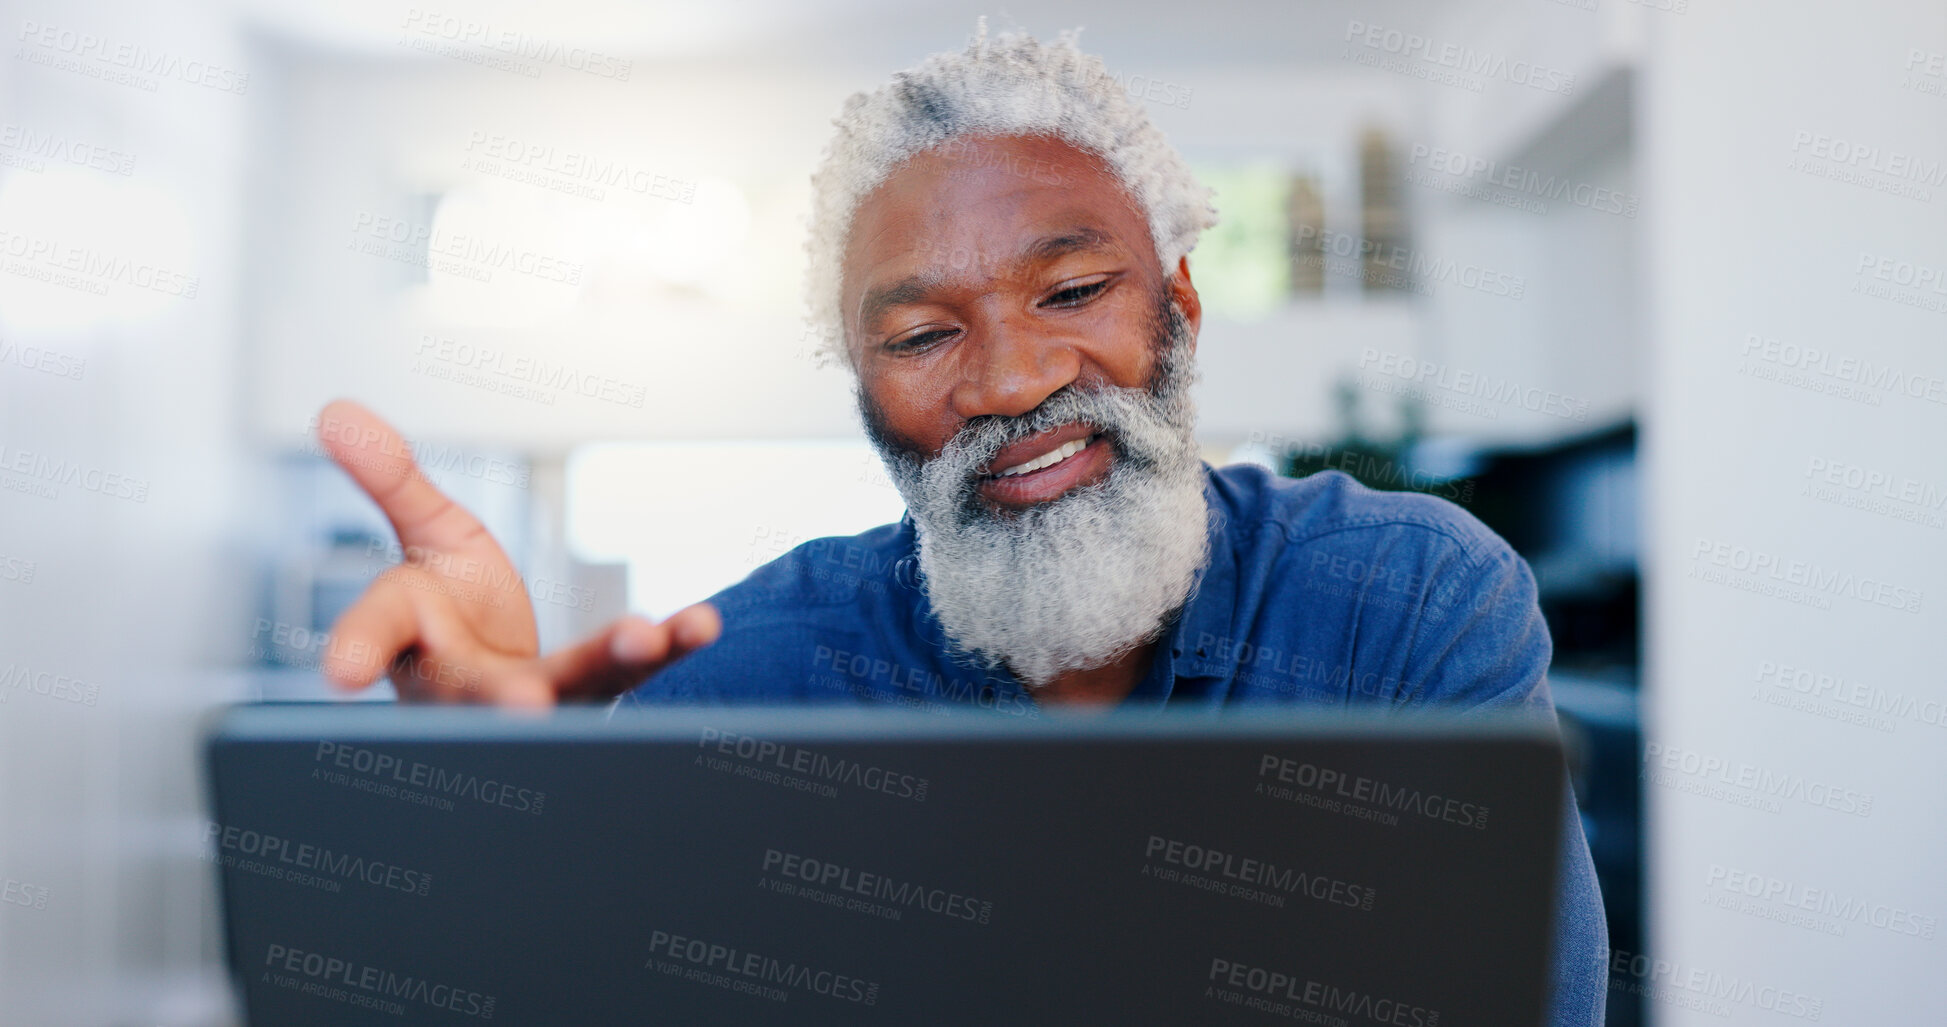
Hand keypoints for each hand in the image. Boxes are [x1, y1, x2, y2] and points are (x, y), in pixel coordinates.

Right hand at [311, 399, 719, 705]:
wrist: (494, 662)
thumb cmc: (449, 605)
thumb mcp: (423, 533)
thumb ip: (389, 479)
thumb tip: (337, 410)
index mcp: (409, 635)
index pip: (377, 632)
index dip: (356, 649)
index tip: (340, 672)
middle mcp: (467, 683)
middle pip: (480, 690)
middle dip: (504, 697)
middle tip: (525, 702)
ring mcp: (536, 695)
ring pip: (572, 684)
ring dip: (610, 660)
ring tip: (642, 639)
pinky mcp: (594, 687)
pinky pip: (632, 669)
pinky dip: (669, 646)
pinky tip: (701, 626)